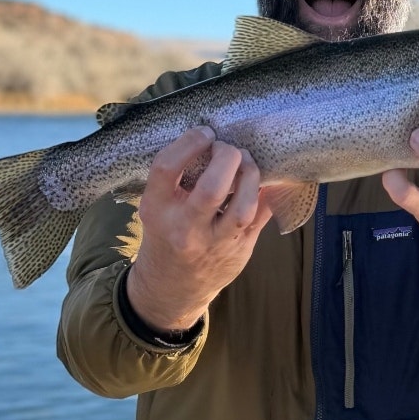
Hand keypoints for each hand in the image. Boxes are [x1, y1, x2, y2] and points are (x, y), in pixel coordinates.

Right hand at [125, 127, 274, 332]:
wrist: (172, 286)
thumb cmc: (165, 235)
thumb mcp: (154, 208)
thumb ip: (174, 179)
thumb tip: (209, 139)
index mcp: (156, 211)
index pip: (167, 168)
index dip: (190, 142)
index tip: (203, 133)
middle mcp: (185, 229)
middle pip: (212, 188)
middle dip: (227, 157)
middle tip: (227, 148)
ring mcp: (215, 243)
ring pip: (244, 206)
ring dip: (250, 174)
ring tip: (245, 163)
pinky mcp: (240, 250)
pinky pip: (261, 215)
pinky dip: (264, 192)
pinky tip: (256, 182)